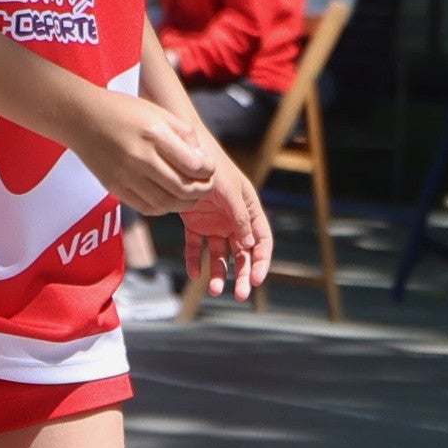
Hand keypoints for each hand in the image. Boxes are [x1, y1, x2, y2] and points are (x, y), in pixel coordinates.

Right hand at [67, 84, 235, 218]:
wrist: (81, 118)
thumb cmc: (124, 111)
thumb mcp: (158, 112)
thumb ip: (184, 134)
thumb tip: (202, 161)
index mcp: (154, 135)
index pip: (193, 165)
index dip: (208, 171)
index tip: (209, 169)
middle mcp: (140, 157)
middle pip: (182, 188)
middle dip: (202, 191)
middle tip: (207, 187)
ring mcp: (125, 175)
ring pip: (166, 203)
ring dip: (185, 203)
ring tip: (192, 196)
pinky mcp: (114, 187)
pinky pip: (145, 207)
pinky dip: (163, 208)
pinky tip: (169, 200)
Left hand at [187, 155, 273, 299]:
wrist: (186, 152)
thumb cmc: (214, 167)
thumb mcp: (232, 191)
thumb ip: (240, 218)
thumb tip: (248, 246)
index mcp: (249, 210)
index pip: (261, 241)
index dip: (262, 261)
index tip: (258, 280)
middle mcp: (234, 219)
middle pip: (243, 253)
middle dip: (244, 275)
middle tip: (241, 295)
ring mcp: (215, 222)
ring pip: (220, 254)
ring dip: (220, 273)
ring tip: (215, 290)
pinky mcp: (195, 223)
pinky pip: (196, 247)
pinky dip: (195, 261)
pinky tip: (194, 275)